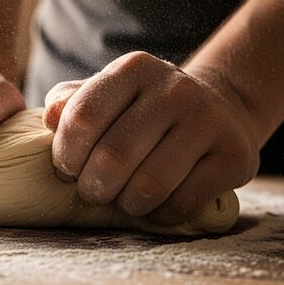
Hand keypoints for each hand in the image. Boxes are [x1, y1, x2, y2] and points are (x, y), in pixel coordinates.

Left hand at [43, 51, 259, 225]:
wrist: (219, 109)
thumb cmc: (146, 109)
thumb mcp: (109, 94)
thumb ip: (72, 103)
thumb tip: (49, 118)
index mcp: (135, 69)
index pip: (83, 117)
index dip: (66, 155)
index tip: (67, 169)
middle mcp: (175, 89)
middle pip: (114, 157)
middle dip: (93, 187)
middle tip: (93, 192)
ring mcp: (208, 121)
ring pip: (149, 186)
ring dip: (126, 204)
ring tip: (124, 199)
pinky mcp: (234, 156)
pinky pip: (182, 204)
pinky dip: (159, 215)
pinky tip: (155, 206)